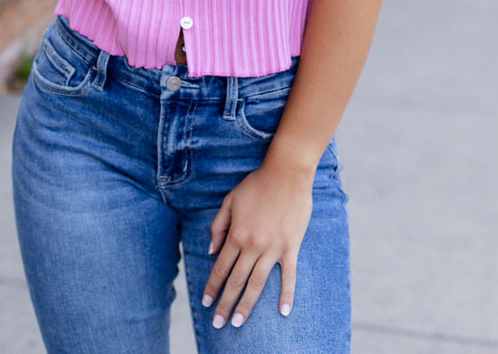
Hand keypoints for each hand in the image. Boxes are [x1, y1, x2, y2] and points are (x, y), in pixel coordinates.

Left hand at [202, 159, 313, 328]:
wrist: (286, 174)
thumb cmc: (256, 185)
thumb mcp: (230, 201)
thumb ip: (218, 226)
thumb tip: (212, 250)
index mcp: (236, 234)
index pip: (220, 268)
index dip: (212, 287)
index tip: (206, 303)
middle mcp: (252, 245)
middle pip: (236, 281)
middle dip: (225, 304)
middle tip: (218, 324)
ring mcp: (273, 248)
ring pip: (257, 283)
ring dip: (247, 305)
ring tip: (239, 322)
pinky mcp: (291, 247)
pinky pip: (289, 276)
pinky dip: (287, 295)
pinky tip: (284, 312)